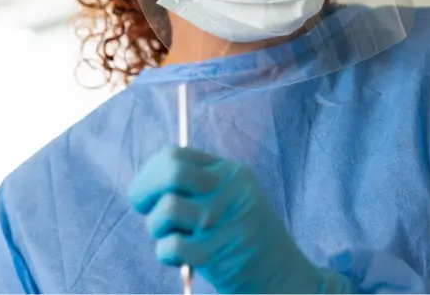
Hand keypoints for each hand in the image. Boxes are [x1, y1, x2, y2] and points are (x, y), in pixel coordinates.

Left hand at [130, 147, 351, 294]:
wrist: (281, 275)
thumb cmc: (245, 236)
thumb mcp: (230, 197)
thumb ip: (198, 184)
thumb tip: (151, 176)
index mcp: (228, 171)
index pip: (173, 154)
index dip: (151, 173)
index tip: (150, 194)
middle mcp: (227, 188)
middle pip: (169, 172)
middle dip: (148, 194)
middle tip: (152, 212)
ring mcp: (223, 218)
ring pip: (166, 209)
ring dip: (159, 229)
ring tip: (174, 236)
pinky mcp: (217, 251)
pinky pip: (171, 245)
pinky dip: (168, 253)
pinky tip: (182, 257)